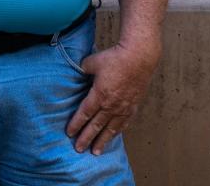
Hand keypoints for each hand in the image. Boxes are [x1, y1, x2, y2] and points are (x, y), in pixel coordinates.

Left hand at [66, 40, 160, 154]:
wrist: (139, 57)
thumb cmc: (115, 58)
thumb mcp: (92, 62)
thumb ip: (83, 69)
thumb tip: (79, 72)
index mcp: (99, 95)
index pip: (84, 114)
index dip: (76, 124)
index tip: (69, 133)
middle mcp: (111, 105)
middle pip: (96, 126)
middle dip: (86, 138)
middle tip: (79, 149)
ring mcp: (123, 107)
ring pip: (110, 129)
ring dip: (102, 141)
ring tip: (96, 152)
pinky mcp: (133, 106)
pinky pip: (124, 123)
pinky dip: (117, 131)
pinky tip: (114, 136)